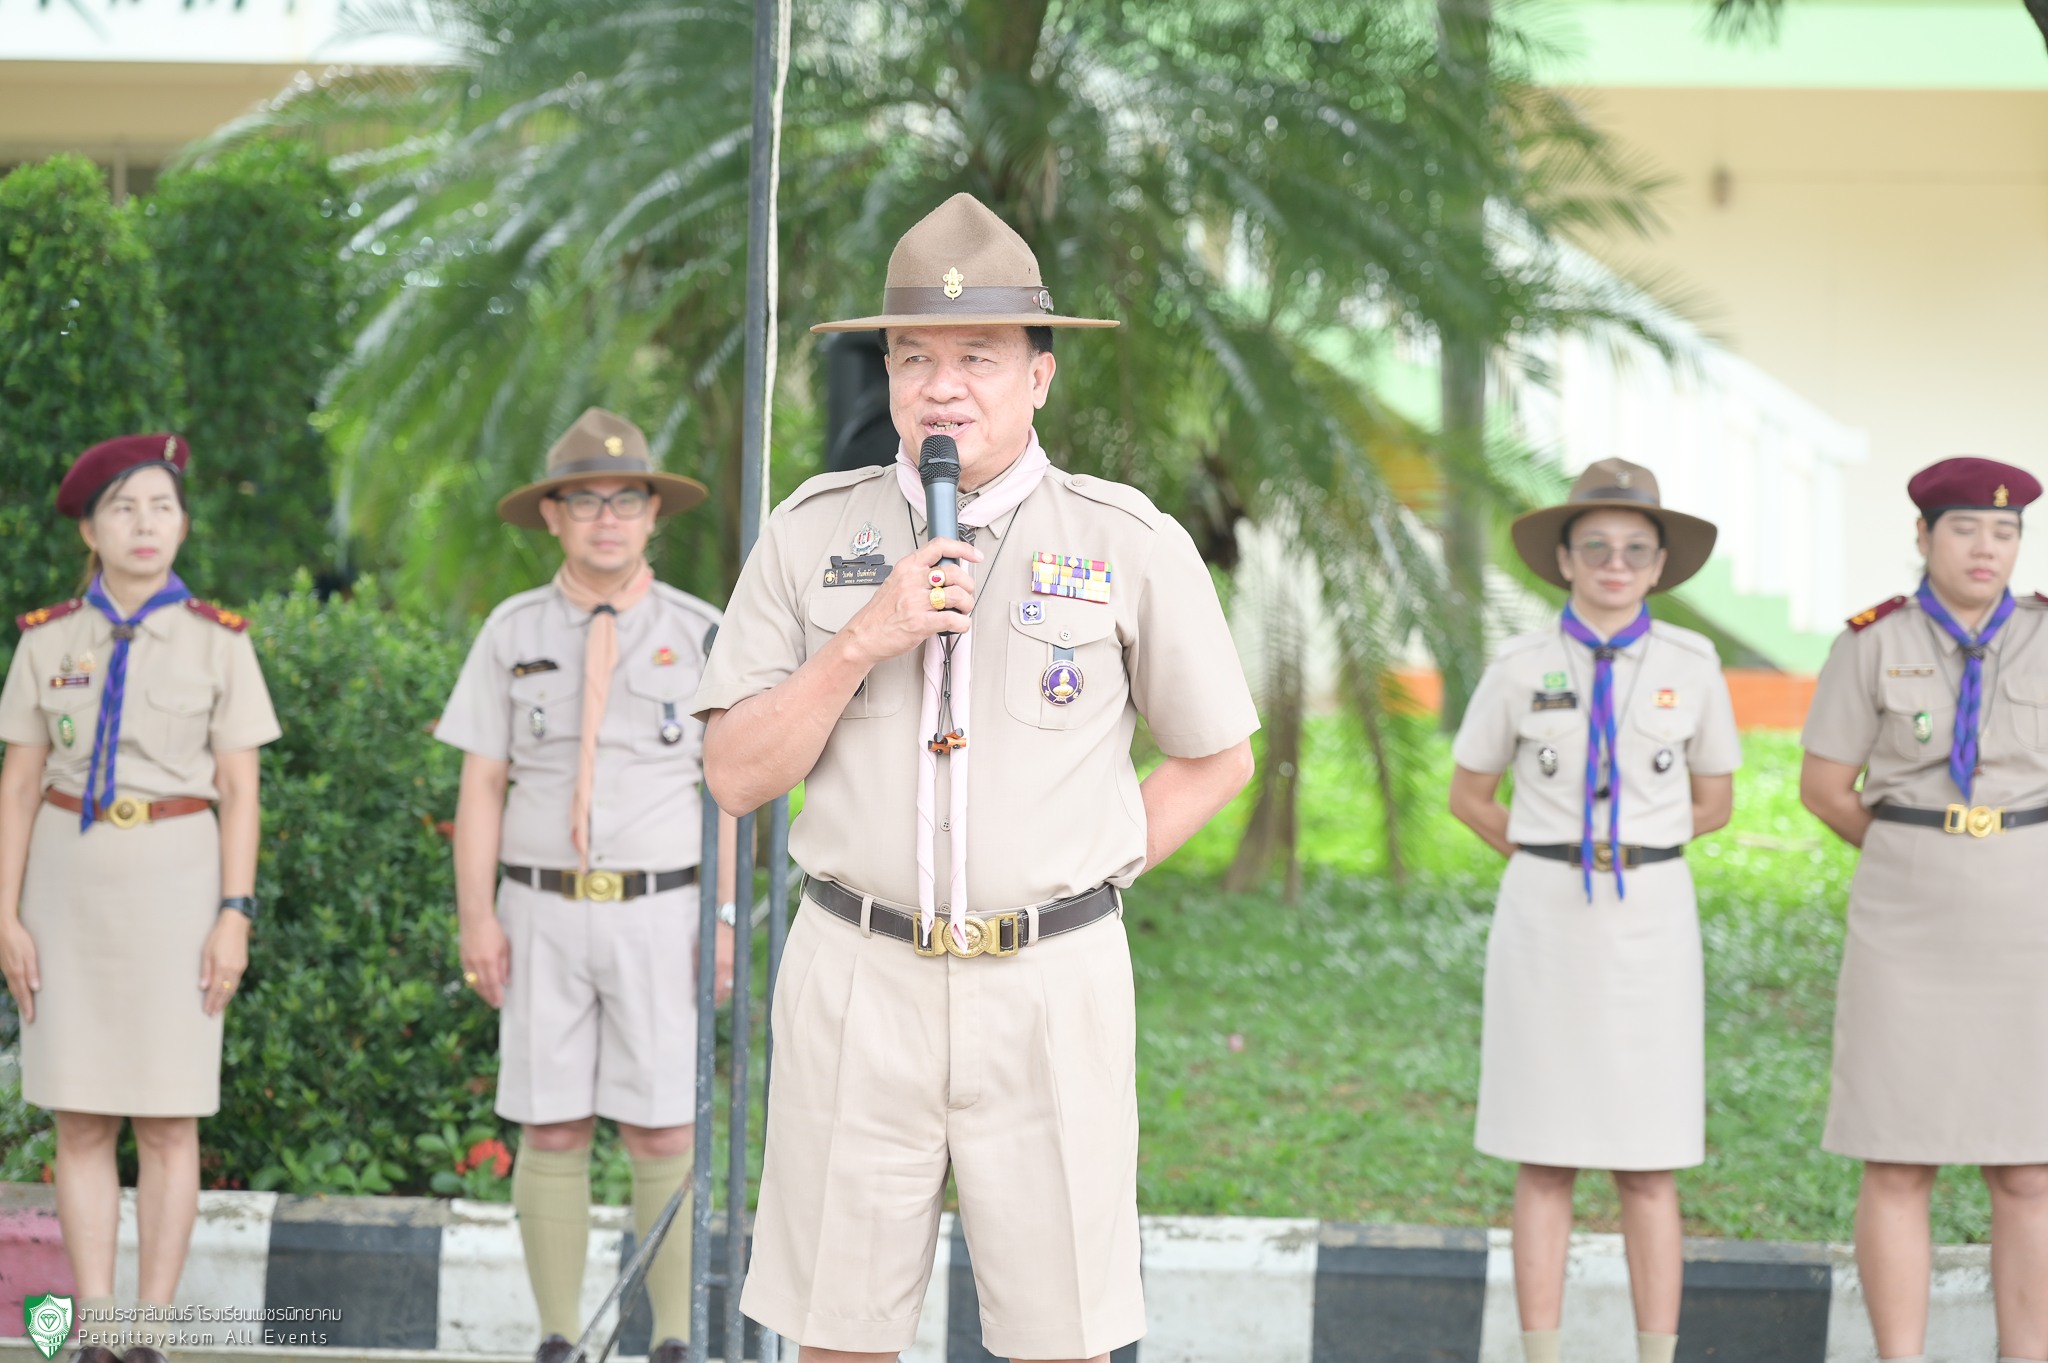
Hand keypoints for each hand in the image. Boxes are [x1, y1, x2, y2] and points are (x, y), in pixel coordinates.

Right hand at [0, 918, 39, 1025]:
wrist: (3, 927)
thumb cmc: (19, 939)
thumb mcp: (29, 953)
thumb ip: (32, 971)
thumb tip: (36, 989)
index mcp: (17, 973)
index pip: (24, 994)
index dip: (28, 1007)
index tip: (32, 1019)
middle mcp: (10, 974)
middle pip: (18, 993)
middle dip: (24, 1006)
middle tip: (30, 1019)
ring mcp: (7, 969)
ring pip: (14, 988)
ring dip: (20, 998)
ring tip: (25, 1007)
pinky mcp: (6, 964)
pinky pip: (11, 980)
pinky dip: (16, 989)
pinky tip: (19, 989)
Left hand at [199, 911, 249, 1017]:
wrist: (236, 923)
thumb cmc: (217, 936)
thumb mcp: (206, 952)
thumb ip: (206, 970)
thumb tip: (203, 987)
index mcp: (223, 967)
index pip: (216, 989)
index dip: (211, 1001)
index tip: (206, 1011)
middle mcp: (233, 969)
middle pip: (226, 991)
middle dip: (219, 1004)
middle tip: (212, 1015)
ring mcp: (240, 967)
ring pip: (233, 988)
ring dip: (226, 999)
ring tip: (219, 1009)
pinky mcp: (243, 964)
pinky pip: (237, 982)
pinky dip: (231, 991)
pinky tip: (227, 994)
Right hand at [460, 912, 511, 1008]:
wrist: (474, 919)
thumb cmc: (493, 931)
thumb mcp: (504, 948)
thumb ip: (505, 966)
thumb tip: (505, 982)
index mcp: (489, 961)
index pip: (493, 984)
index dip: (496, 995)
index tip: (500, 1003)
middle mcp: (476, 964)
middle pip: (482, 986)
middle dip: (489, 997)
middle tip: (495, 1004)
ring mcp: (467, 961)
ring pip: (473, 982)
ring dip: (481, 992)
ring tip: (488, 998)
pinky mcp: (462, 958)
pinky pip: (468, 976)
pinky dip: (474, 983)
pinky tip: (479, 987)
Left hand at [697, 921, 737, 1007]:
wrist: (727, 922)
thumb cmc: (710, 936)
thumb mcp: (699, 951)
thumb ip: (699, 968)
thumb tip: (696, 984)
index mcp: (719, 965)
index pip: (714, 989)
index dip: (708, 998)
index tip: (701, 1003)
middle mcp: (730, 967)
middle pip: (725, 991)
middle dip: (717, 1000)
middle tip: (711, 1005)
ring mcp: (736, 965)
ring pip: (732, 986)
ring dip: (725, 994)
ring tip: (718, 1000)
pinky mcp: (740, 962)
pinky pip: (736, 979)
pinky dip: (730, 986)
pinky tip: (725, 988)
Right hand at [841, 537, 983, 665]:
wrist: (864, 635)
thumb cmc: (880, 613)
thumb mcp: (896, 582)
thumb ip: (918, 575)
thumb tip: (945, 575)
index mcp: (907, 567)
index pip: (939, 546)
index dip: (962, 548)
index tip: (975, 555)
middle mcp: (912, 581)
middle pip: (954, 572)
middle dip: (967, 585)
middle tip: (965, 594)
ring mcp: (916, 601)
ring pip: (958, 595)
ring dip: (967, 605)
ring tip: (962, 611)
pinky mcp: (920, 623)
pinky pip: (953, 620)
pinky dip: (963, 624)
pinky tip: (958, 625)